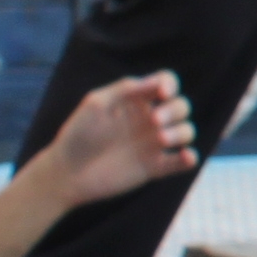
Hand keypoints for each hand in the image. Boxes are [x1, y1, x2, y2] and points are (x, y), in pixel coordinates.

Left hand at [30, 71, 192, 209]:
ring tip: (161, 139)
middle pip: (181, 106)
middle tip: (155, 121)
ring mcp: (154, 144)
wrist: (66, 174)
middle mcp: (149, 120)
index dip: (170, 84)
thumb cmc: (77, 135)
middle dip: (174, 110)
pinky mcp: (156, 167)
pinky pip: (183, 161)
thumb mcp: (96, 104)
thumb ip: (126, 89)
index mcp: (136, 101)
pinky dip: (189, 158)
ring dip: (181, 132)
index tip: (162, 93)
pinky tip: (184, 156)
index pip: (165, 83)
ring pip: (186, 131)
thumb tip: (158, 82)